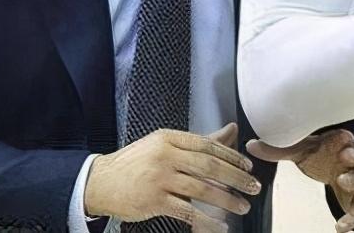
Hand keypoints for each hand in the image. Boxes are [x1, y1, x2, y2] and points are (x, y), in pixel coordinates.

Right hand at [84, 123, 259, 231]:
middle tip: (253, 187)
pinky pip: (187, 211)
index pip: (208, 145)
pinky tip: (220, 224)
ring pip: (202, 189)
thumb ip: (199, 141)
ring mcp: (159, 178)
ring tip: (242, 206)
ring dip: (226, 200)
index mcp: (169, 138)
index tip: (248, 166)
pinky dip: (206, 219)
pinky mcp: (154, 201)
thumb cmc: (135, 162)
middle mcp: (165, 155)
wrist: (100, 181)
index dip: (232, 156)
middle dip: (236, 178)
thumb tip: (231, 130)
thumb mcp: (164, 144)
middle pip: (209, 166)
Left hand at [247, 129, 353, 232]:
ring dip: (353, 179)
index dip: (342, 137)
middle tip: (346, 153)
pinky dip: (351, 218)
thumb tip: (251, 145)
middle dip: (353, 154)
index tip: (342, 135)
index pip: (341, 138)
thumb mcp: (303, 152)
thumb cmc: (326, 158)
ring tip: (343, 180)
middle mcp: (352, 159)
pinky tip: (340, 227)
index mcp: (337, 144)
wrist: (348, 172)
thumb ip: (279, 150)